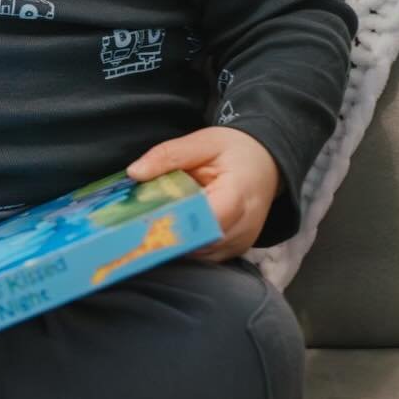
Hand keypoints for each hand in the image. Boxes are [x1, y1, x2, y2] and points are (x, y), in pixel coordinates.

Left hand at [125, 126, 281, 262]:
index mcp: (237, 194)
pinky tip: (171, 229)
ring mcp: (239, 243)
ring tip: (151, 224)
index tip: (141, 219)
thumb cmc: (235, 151)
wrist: (265, 163)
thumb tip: (134, 172)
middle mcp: (243, 226)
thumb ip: (168, 155)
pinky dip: (184, 245)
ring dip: (172, 241)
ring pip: (197, 254)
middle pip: (196, 242)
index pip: (203, 219)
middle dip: (165, 234)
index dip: (172, 222)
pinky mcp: (233, 251)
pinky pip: (203, 256)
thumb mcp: (202, 142)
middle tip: (134, 225)